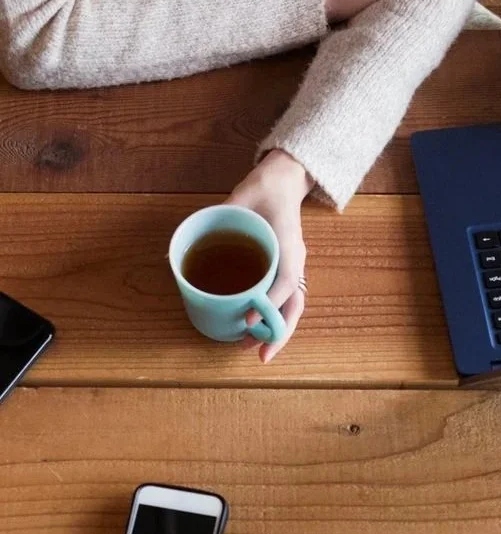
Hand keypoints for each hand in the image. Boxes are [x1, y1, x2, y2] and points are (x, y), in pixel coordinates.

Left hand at [226, 150, 313, 362]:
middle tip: (258, 353)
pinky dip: (273, 316)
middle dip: (278, 332)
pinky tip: (254, 327)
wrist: (284, 179)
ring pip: (292, 305)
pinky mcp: (286, 267)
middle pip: (295, 304)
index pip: (285, 281)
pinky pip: (284, 297)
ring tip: (255, 349)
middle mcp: (293, 260)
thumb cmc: (263, 190)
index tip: (247, 319)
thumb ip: (212, 222)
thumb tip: (173, 255)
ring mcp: (292, 265)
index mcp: (288, 245)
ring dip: (277, 330)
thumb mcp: (238, 201)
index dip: (267, 303)